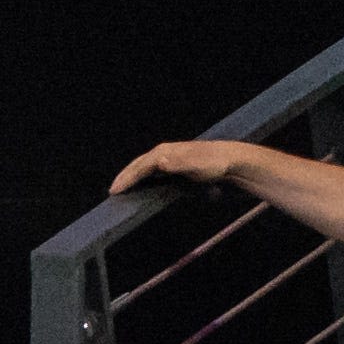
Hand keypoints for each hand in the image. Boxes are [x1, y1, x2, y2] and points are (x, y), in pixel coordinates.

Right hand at [111, 138, 240, 196]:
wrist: (232, 161)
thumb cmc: (214, 164)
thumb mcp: (196, 164)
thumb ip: (177, 163)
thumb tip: (158, 161)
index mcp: (166, 152)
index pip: (140, 166)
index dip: (127, 178)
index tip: (114, 191)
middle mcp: (165, 152)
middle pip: (139, 164)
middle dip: (125, 176)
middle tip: (112, 190)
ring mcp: (170, 158)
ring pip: (144, 166)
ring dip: (131, 176)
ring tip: (121, 187)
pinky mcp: (175, 165)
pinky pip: (152, 171)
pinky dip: (142, 177)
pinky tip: (141, 184)